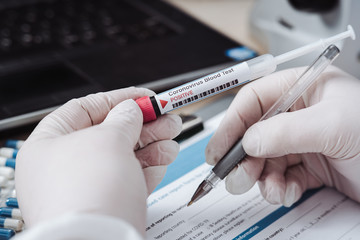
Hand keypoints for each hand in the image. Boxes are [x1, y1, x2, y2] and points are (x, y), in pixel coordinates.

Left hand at [15, 87, 181, 235]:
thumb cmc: (90, 191)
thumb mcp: (109, 139)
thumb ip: (124, 118)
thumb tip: (132, 109)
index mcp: (49, 144)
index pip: (86, 109)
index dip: (119, 99)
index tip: (145, 97)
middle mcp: (64, 166)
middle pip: (110, 134)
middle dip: (144, 124)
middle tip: (168, 117)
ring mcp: (86, 187)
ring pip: (124, 158)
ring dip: (152, 146)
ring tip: (172, 139)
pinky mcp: (106, 205)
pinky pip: (129, 179)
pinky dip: (148, 168)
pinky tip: (164, 160)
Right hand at [205, 66, 359, 206]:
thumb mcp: (334, 126)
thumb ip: (286, 131)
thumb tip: (248, 141)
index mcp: (304, 89)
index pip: (254, 101)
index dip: (233, 123)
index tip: (219, 148)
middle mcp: (299, 114)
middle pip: (254, 133)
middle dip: (243, 157)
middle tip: (236, 177)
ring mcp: (302, 141)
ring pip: (264, 159)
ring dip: (261, 177)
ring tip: (269, 189)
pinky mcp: (309, 166)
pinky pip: (281, 176)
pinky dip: (279, 188)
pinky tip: (287, 192)